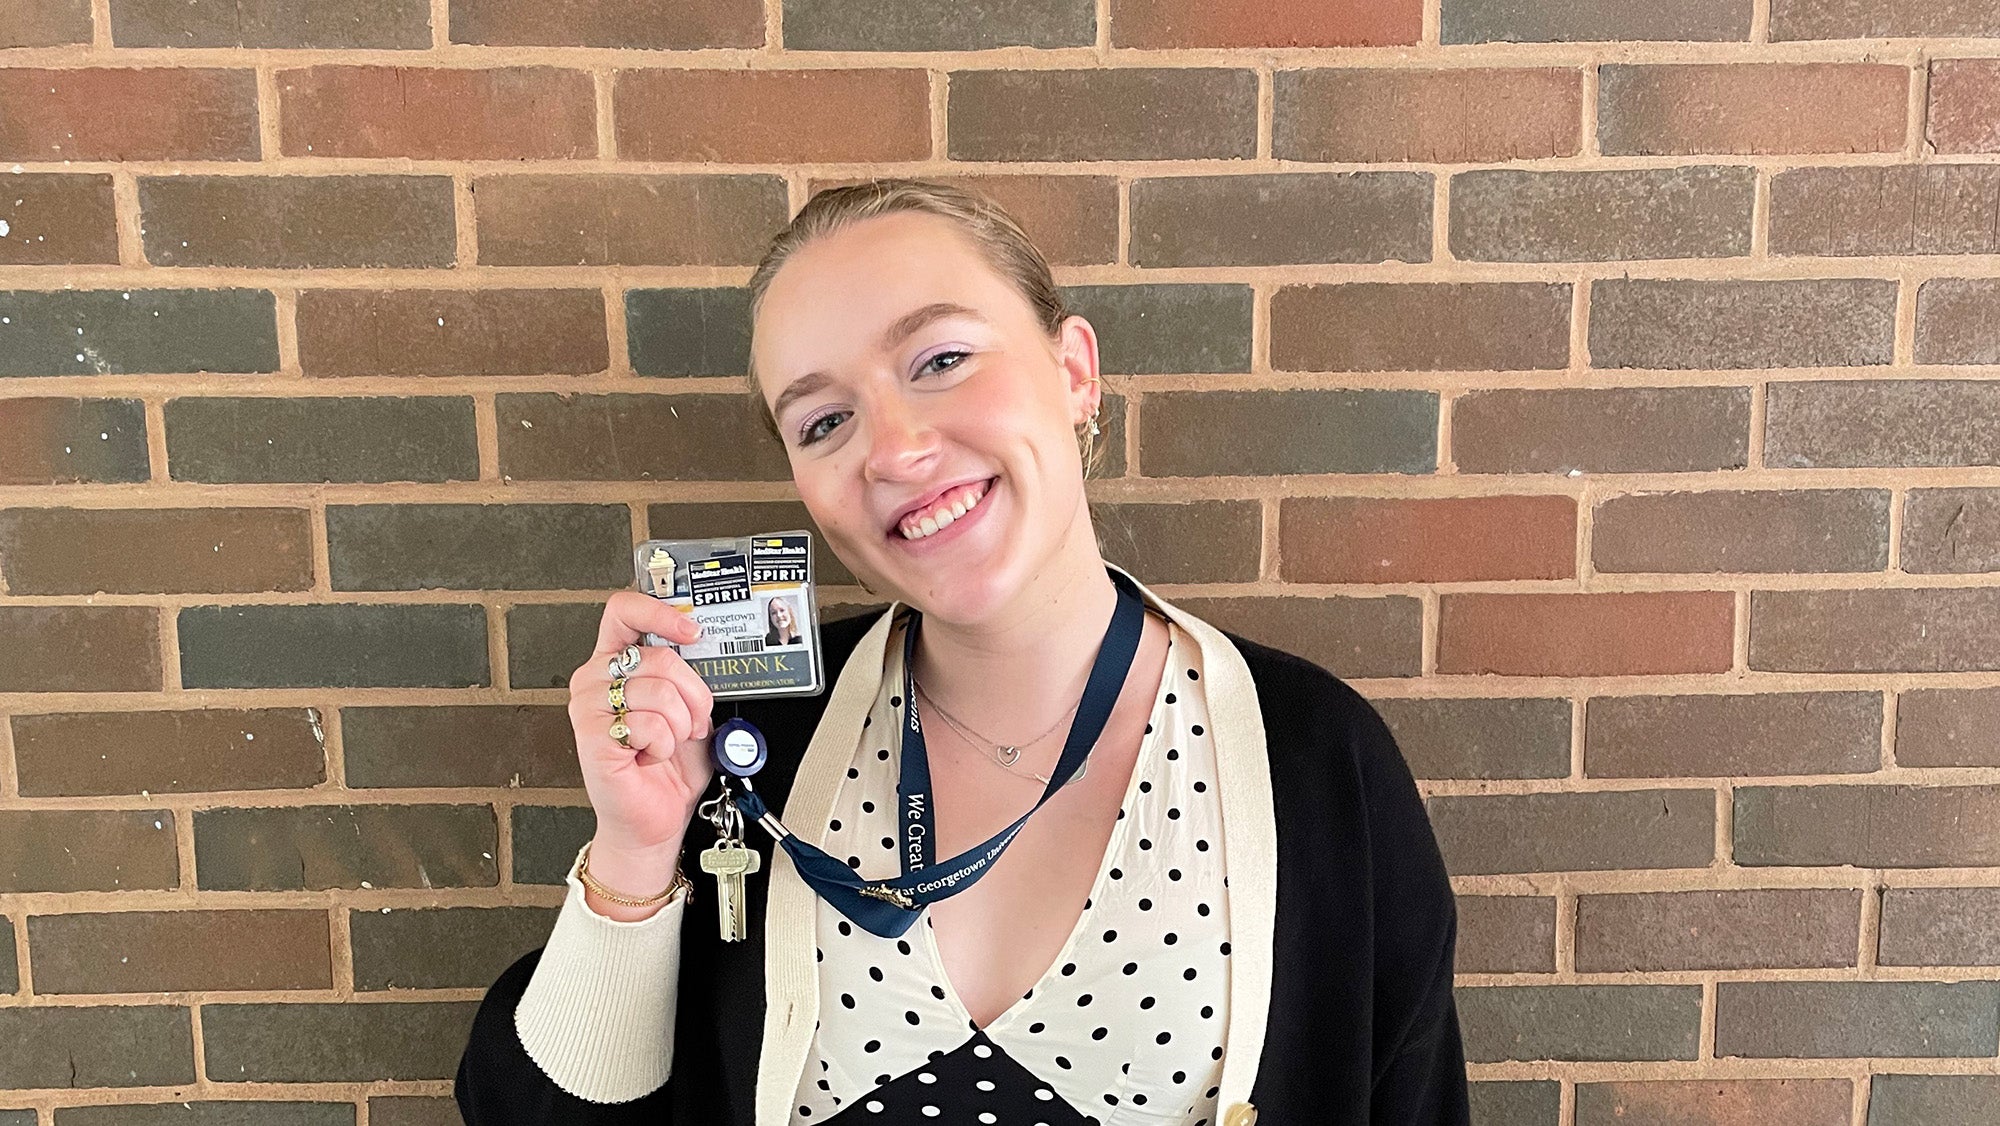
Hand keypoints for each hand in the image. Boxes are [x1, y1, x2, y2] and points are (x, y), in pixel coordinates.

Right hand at [567, 592, 717, 874]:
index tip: (691, 630)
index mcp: (615, 664)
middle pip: (659, 656)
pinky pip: (649, 724)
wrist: (654, 818)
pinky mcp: (593, 737)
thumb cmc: (666, 768)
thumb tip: (703, 648)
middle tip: (689, 723)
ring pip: (660, 691)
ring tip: (665, 744)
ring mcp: (589, 707)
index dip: (659, 611)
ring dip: (679, 726)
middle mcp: (596, 679)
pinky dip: (664, 745)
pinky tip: (648, 757)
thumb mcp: (687, 710)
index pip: (624, 611)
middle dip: (692, 695)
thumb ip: (685, 677)